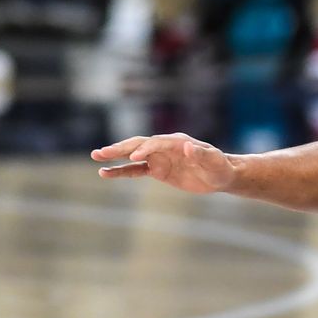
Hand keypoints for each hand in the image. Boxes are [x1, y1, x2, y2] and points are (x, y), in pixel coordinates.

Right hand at [91, 133, 234, 193]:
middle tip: (101, 152)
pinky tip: (106, 173)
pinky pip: (136, 169)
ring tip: (96, 158)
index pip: (156, 143)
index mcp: (177, 142)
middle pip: (138, 145)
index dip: (145, 149)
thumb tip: (189, 147)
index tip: (134, 156)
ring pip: (133, 156)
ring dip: (115, 157)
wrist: (221, 175)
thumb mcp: (214, 161)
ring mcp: (159, 158)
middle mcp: (165, 147)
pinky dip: (121, 171)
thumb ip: (201, 154)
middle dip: (120, 148)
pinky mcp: (157, 170)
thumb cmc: (219, 166)